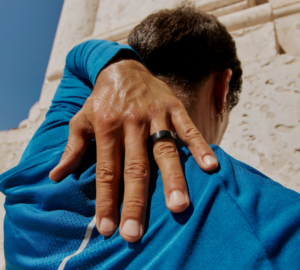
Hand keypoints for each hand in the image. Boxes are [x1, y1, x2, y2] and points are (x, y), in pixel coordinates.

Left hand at [49, 58, 217, 241]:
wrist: (122, 67)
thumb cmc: (102, 99)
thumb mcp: (81, 119)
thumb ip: (72, 147)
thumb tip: (55, 176)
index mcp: (106, 127)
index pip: (106, 171)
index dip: (106, 200)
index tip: (107, 228)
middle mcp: (131, 123)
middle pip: (134, 167)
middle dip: (135, 201)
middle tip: (136, 231)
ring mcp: (155, 115)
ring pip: (164, 150)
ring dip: (172, 178)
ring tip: (177, 206)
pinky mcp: (173, 107)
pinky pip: (188, 128)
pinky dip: (199, 146)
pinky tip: (210, 166)